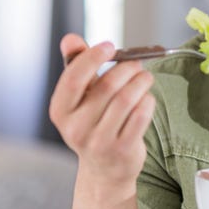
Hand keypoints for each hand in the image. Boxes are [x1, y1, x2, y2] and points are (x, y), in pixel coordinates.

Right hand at [49, 34, 155, 188]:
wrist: (104, 169)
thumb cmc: (92, 122)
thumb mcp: (80, 97)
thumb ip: (75, 66)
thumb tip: (70, 39)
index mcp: (60, 111)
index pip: (74, 78)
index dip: (92, 58)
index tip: (109, 46)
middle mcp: (75, 128)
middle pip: (107, 87)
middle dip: (127, 68)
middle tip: (137, 63)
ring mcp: (99, 141)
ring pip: (126, 99)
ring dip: (141, 82)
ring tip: (145, 77)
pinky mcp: (122, 150)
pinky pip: (140, 116)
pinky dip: (147, 101)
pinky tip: (147, 98)